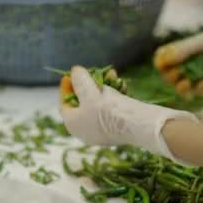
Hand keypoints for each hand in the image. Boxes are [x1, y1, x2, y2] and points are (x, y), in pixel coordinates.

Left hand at [60, 66, 198, 163]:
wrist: (137, 125)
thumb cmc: (108, 110)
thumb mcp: (89, 91)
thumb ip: (79, 80)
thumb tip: (75, 71)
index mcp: (73, 124)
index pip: (65, 103)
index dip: (67, 87)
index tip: (71, 74)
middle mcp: (85, 130)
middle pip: (83, 102)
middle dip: (91, 83)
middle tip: (95, 71)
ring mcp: (101, 131)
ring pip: (100, 103)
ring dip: (106, 86)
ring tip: (113, 74)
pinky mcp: (117, 129)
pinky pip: (112, 109)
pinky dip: (115, 96)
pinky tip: (122, 85)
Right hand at [154, 27, 202, 95]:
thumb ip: (184, 50)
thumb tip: (163, 59)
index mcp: (187, 51)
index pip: (167, 60)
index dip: (163, 65)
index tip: (162, 66)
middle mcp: (192, 65)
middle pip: (172, 76)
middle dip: (171, 78)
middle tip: (174, 77)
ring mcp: (202, 77)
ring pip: (184, 87)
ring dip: (182, 86)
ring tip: (186, 83)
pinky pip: (201, 92)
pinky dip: (201, 89)